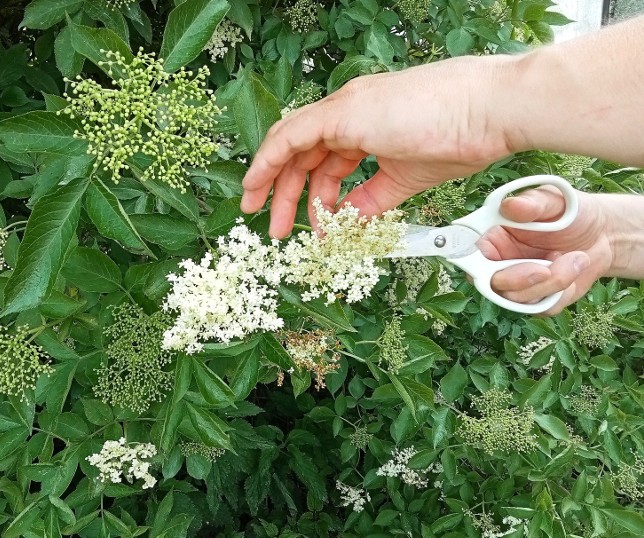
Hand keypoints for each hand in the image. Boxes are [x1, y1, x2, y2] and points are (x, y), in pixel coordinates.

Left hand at [240, 55, 517, 237]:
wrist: (490, 113)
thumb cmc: (463, 138)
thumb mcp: (406, 180)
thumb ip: (373, 200)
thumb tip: (351, 223)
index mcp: (367, 124)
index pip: (326, 159)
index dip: (312, 192)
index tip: (306, 222)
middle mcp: (350, 112)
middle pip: (303, 155)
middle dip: (288, 194)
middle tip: (278, 230)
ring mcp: (345, 109)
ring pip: (290, 145)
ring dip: (275, 185)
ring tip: (272, 223)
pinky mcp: (343, 111)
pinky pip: (290, 136)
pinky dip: (269, 161)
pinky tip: (257, 185)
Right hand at [475, 187, 612, 314]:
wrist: (604, 234)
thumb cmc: (573, 213)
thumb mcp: (555, 201)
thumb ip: (533, 203)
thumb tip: (511, 206)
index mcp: (492, 237)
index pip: (469, 255)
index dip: (471, 262)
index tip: (486, 265)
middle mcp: (499, 263)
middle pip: (490, 283)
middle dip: (519, 279)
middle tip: (546, 269)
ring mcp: (518, 284)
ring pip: (519, 299)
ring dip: (552, 282)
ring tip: (576, 258)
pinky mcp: (538, 300)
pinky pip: (542, 307)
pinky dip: (563, 292)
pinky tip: (575, 269)